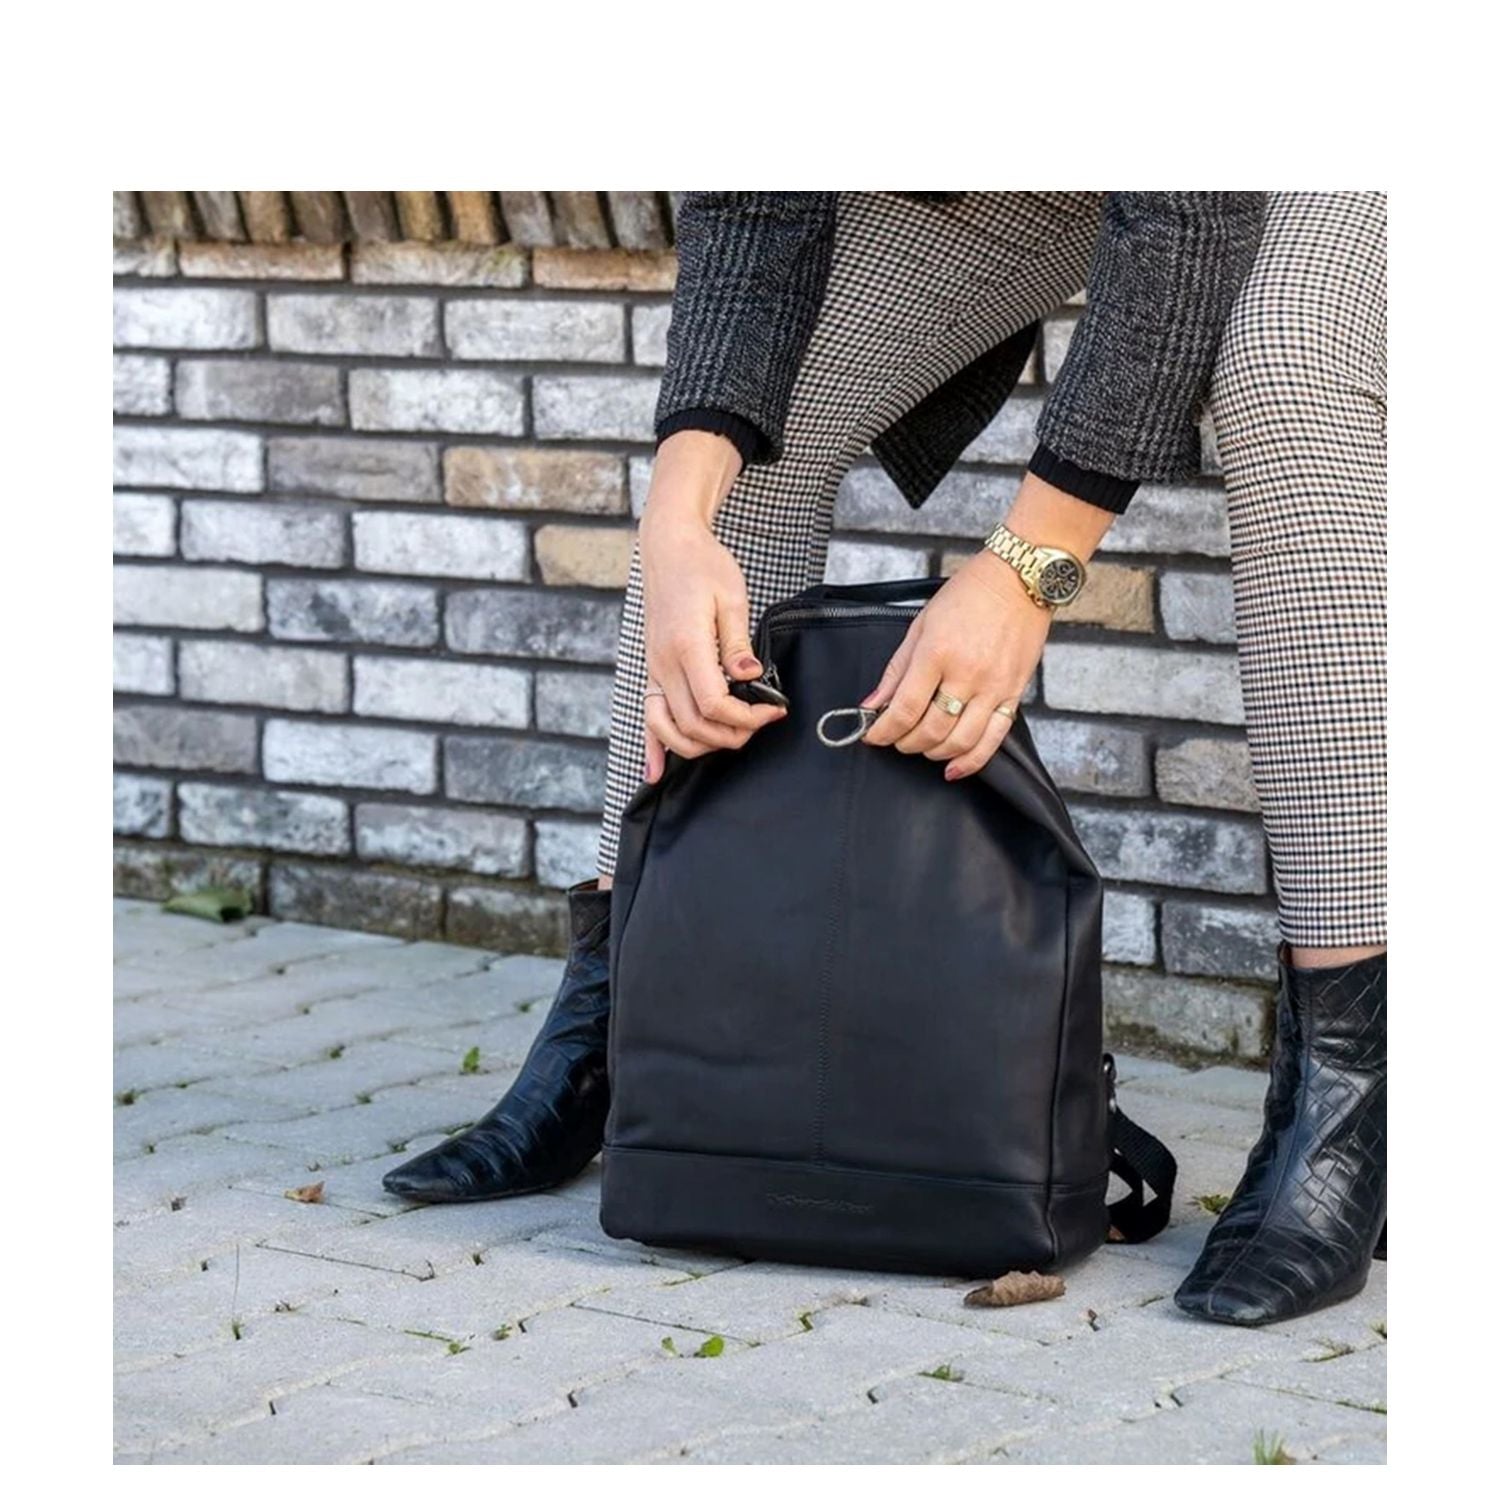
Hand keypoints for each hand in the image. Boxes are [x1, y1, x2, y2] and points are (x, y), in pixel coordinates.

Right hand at [638, 475, 786, 784]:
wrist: (669, 548)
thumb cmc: (703, 566)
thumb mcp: (732, 597)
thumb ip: (737, 644)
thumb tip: (750, 679)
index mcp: (686, 645)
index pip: (713, 704)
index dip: (746, 717)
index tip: (773, 710)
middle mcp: (664, 663)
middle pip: (693, 724)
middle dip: (731, 735)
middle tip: (761, 723)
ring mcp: (654, 670)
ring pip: (670, 729)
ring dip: (701, 745)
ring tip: (733, 736)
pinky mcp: (652, 671)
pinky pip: (647, 718)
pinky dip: (652, 749)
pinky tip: (656, 773)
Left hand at [859, 550, 1050, 778]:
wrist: (1019, 579)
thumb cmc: (968, 595)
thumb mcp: (920, 625)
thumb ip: (896, 669)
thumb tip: (871, 704)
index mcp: (936, 653)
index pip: (903, 709)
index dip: (882, 731)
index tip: (872, 735)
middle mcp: (966, 674)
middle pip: (930, 730)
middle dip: (905, 743)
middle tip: (895, 739)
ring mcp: (993, 687)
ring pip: (959, 741)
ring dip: (933, 753)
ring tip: (922, 747)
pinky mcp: (1013, 694)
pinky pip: (993, 740)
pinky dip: (970, 761)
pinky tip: (953, 768)